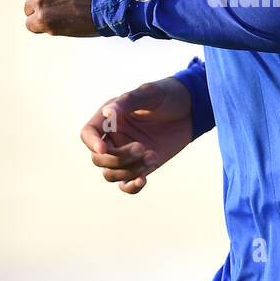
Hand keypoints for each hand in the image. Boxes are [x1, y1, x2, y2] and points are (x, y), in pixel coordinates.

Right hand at [80, 77, 193, 193]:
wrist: (191, 109)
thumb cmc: (168, 95)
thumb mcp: (150, 93)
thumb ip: (129, 101)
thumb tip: (107, 113)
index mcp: (109, 118)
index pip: (88, 134)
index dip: (92, 143)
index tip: (104, 148)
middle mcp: (114, 138)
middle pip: (99, 158)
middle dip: (118, 158)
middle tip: (142, 147)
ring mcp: (126, 155)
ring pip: (111, 174)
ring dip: (128, 171)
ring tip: (152, 155)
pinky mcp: (140, 167)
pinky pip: (126, 184)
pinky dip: (130, 187)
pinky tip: (143, 180)